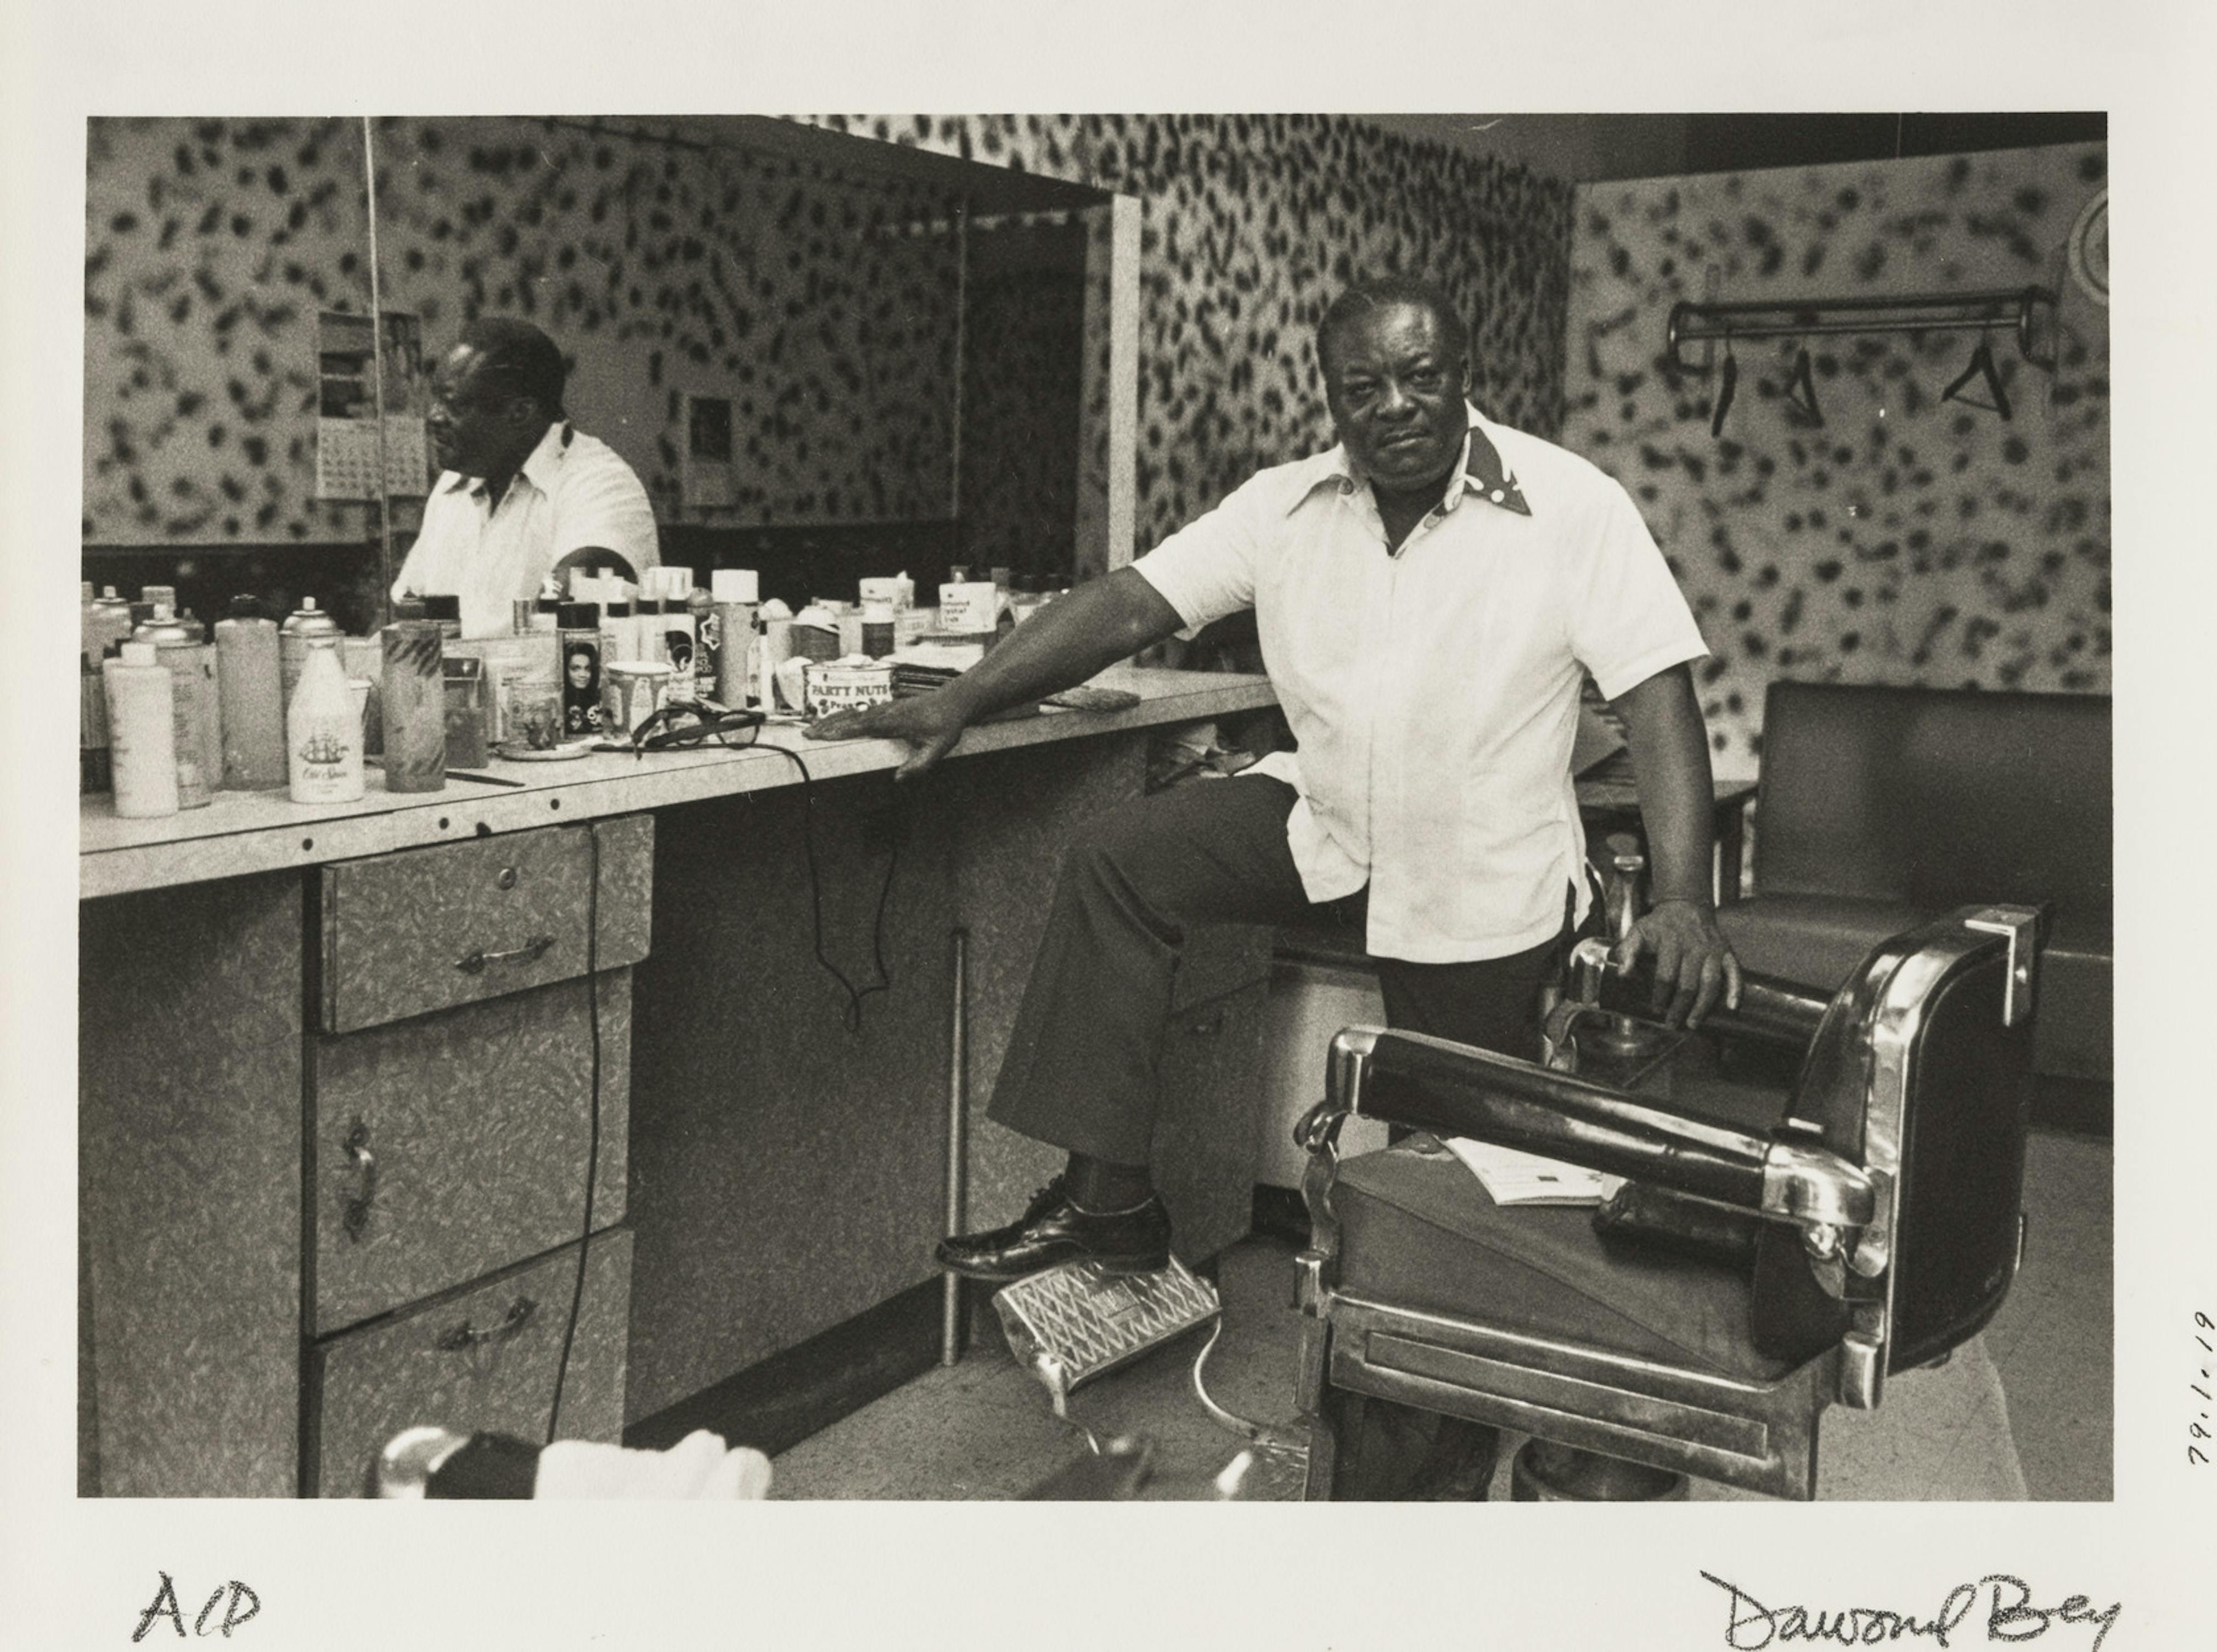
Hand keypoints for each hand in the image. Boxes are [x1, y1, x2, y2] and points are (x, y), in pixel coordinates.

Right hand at [804, 693, 968, 779]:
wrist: (955, 701)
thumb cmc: (946, 725)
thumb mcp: (938, 748)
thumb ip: (920, 765)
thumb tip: (898, 778)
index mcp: (895, 721)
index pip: (863, 726)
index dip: (842, 730)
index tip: (824, 735)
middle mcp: (886, 712)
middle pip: (851, 718)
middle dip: (828, 725)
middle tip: (807, 733)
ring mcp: (885, 708)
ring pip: (853, 713)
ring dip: (832, 720)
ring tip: (812, 727)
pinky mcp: (886, 707)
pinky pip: (860, 712)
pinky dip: (843, 716)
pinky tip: (834, 721)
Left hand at [1611, 898, 1741, 1028]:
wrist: (1686, 904)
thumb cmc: (1660, 924)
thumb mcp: (1638, 931)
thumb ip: (1628, 952)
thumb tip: (1622, 975)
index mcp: (1671, 942)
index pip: (1666, 975)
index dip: (1661, 995)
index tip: (1656, 1010)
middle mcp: (1695, 946)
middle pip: (1688, 984)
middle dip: (1680, 1007)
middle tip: (1672, 1024)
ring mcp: (1713, 950)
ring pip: (1710, 982)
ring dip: (1702, 1006)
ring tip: (1693, 1023)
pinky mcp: (1726, 951)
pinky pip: (1734, 972)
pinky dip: (1735, 990)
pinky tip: (1732, 1007)